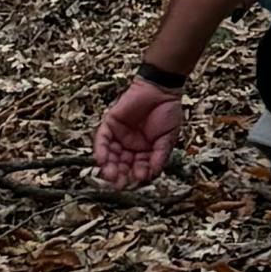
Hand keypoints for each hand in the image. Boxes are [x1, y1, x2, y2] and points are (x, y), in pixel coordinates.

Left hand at [96, 73, 186, 191]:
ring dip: (109, 167)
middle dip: (120, 175)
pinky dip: (101, 151)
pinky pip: (102, 140)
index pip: (138, 168)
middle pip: (121, 165)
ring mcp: (119, 136)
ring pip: (110, 156)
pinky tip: (102, 160)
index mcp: (144, 151)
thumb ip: (160, 155)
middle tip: (119, 183)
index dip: (137, 175)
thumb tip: (153, 173)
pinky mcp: (110, 124)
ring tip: (110, 175)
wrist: (162, 88)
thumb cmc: (168, 111)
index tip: (139, 180)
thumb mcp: (168, 137)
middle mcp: (130, 146)